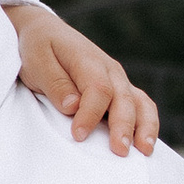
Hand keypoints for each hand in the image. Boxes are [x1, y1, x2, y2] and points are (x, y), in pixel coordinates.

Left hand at [11, 3, 157, 155]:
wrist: (46, 31)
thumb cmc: (39, 48)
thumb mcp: (37, 61)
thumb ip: (55, 83)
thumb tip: (73, 106)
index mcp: (88, 59)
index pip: (97, 89)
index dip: (90, 114)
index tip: (78, 135)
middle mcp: (110, 69)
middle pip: (123, 98)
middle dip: (123, 127)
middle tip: (119, 151)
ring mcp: (118, 80)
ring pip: (140, 102)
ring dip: (145, 127)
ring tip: (144, 151)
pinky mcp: (120, 90)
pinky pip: (141, 106)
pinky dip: (147, 124)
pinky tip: (145, 145)